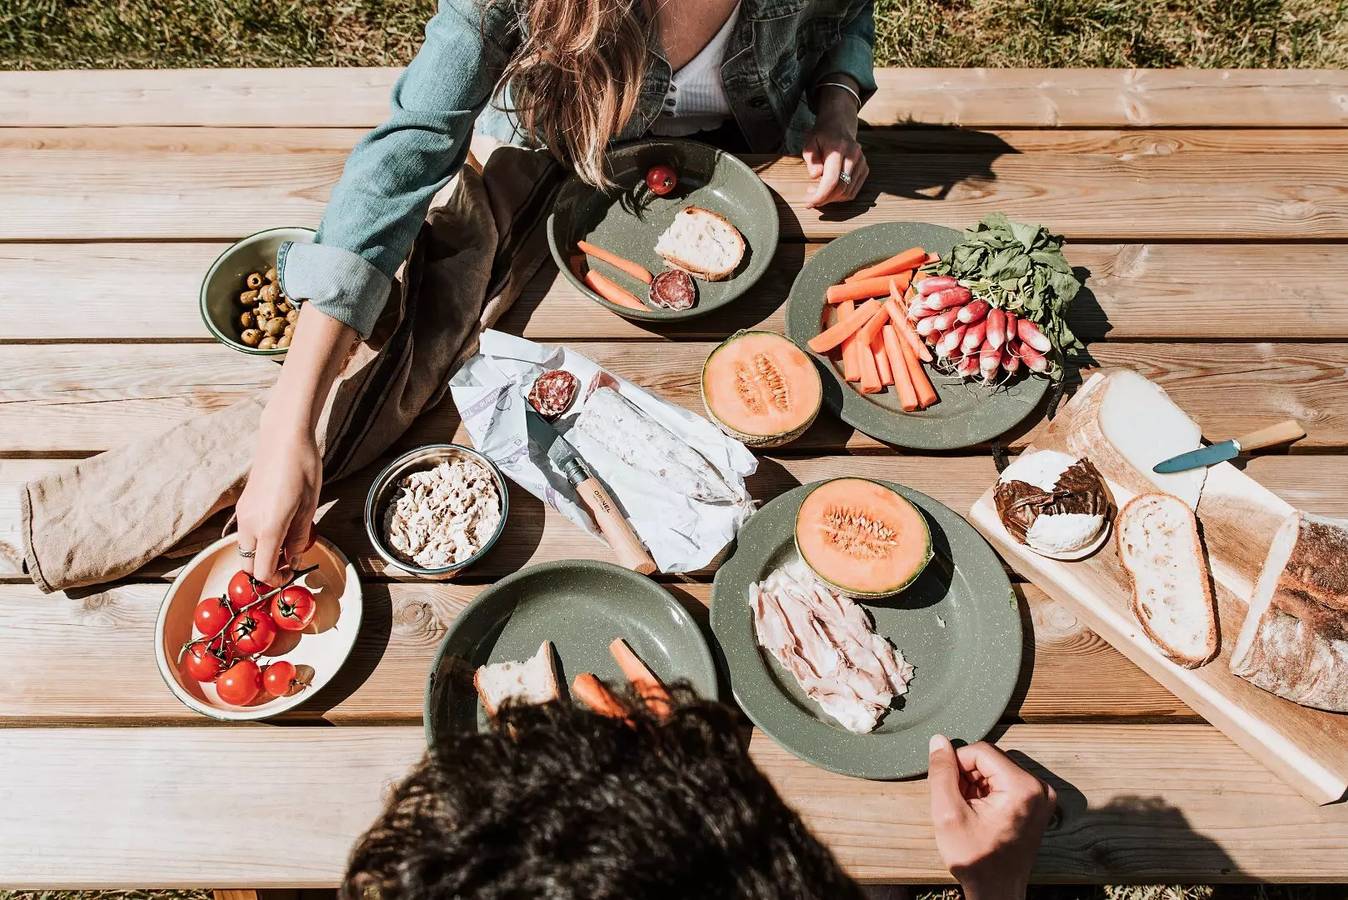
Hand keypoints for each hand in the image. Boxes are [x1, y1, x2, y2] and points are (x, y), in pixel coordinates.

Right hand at [235, 421, 321, 584]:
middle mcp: (249, 524)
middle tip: (289, 560)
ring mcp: (242, 514)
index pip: (262, 571)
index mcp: (268, 527)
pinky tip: (278, 527)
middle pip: (248, 565)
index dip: (277, 579)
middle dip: (266, 570)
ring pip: (245, 550)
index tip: (291, 573)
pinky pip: (245, 534)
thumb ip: (299, 538)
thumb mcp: (309, 507)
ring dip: (262, 554)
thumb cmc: (303, 469)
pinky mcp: (243, 506)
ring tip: (287, 541)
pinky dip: (258, 540)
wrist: (284, 439)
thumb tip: (293, 559)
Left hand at [803, 86, 867, 207]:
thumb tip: (816, 176)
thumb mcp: (810, 143)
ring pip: (848, 192)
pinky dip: (840, 196)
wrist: (839, 124)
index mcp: (838, 149)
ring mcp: (862, 162)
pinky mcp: (865, 168)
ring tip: (818, 191)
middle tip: (810, 198)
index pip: (832, 180)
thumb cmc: (821, 135)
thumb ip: (811, 159)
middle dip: (824, 199)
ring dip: (832, 198)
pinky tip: (829, 190)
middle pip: (841, 189)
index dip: (820, 196)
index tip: (808, 203)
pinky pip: (853, 191)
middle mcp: (853, 155)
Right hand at [927, 735, 1056, 899]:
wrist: (996, 892)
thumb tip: (938, 741)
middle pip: (991, 759)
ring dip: (976, 784)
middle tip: (958, 803)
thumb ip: (942, 772)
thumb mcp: (948, 813)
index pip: (981, 751)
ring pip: (996, 770)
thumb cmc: (976, 860)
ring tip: (969, 811)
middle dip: (968, 775)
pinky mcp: (1036, 805)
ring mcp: (1041, 797)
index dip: (957, 764)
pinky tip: (980, 813)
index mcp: (1023, 787)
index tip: (948, 788)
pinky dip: (988, 792)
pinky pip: (1006, 782)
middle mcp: (1039, 788)